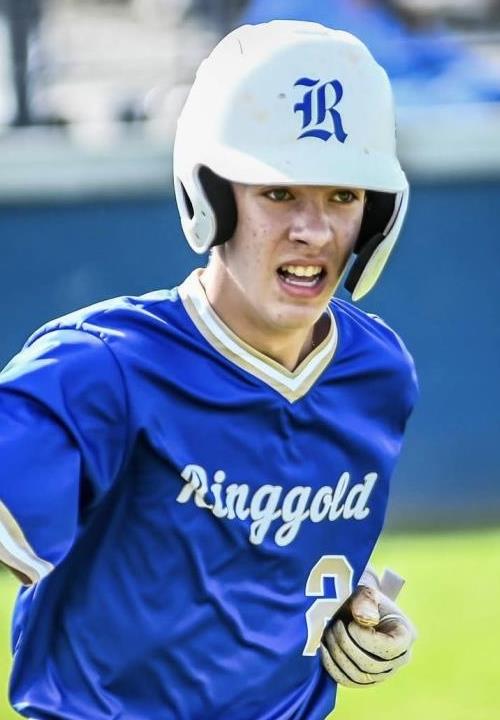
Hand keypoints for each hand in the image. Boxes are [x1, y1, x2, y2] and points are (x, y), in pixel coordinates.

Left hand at [320, 570, 415, 687]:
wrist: (354, 608)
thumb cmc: (363, 599)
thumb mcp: (366, 591)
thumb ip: (366, 601)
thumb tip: (365, 619)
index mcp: (404, 636)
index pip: (390, 648)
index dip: (367, 640)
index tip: (350, 624)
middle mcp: (398, 659)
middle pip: (372, 665)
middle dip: (347, 645)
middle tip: (334, 625)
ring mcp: (383, 672)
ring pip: (360, 675)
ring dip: (338, 655)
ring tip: (328, 633)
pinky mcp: (366, 678)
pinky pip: (349, 681)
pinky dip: (333, 668)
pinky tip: (322, 649)